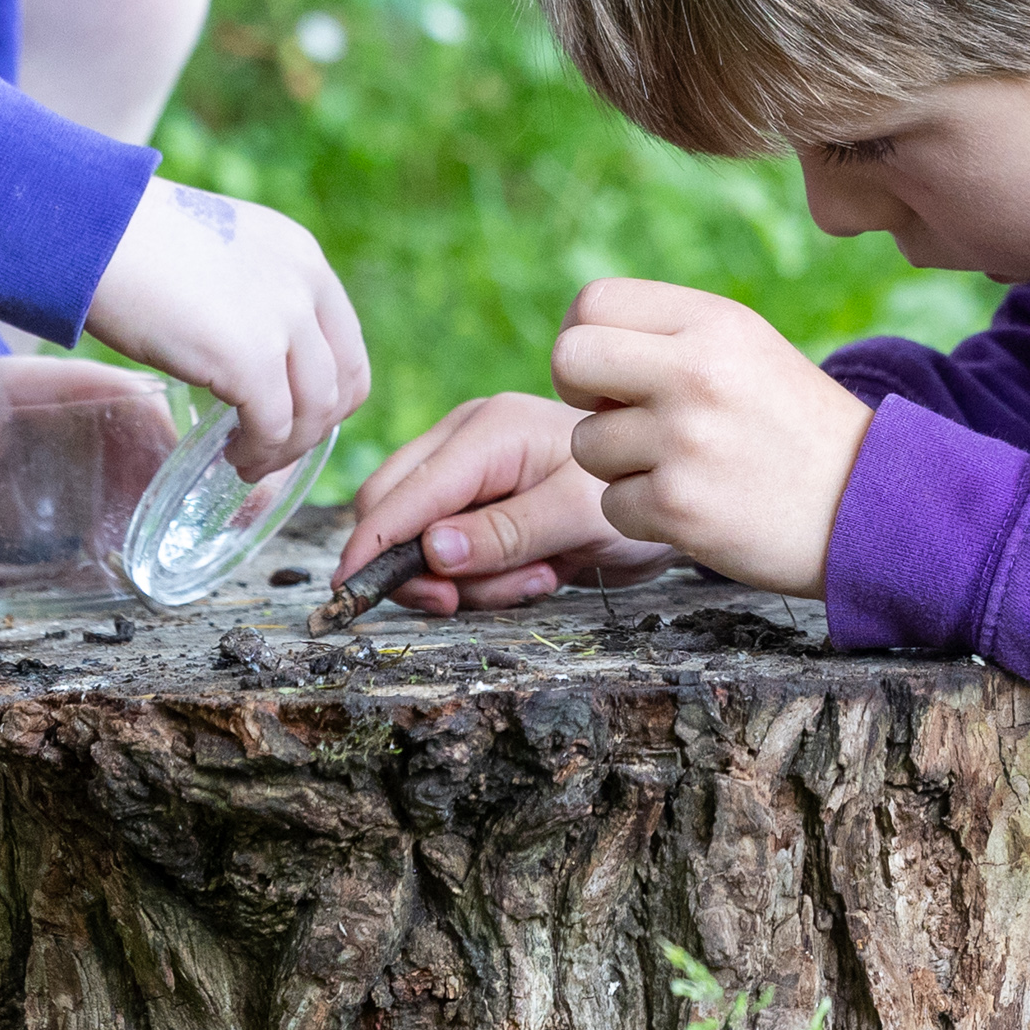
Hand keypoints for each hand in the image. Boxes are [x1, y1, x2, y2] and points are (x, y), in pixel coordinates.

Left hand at [0, 351, 161, 538]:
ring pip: (139, 452)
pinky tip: (139, 545)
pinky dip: (135, 505)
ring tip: (167, 539)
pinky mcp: (73, 466)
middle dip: (169, 464)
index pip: (116, 385)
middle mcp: (71, 405)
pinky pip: (119, 477)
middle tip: (180, 517)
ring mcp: (77, 436)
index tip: (178, 457)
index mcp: (41, 383)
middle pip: (143, 421)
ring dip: (158, 490)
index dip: (154, 415)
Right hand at [79, 174, 368, 477]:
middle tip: (274, 447)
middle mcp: (306, 286)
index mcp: (302, 258)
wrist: (94, 230)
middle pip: (343, 382)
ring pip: (315, 411)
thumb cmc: (132, 242)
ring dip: (286, 449)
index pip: (345, 343)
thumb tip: (250, 349)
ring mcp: (283, 321)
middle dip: (314, 427)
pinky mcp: (251, 359)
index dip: (326, 391)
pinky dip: (259, 453)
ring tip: (249, 460)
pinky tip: (233, 456)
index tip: (291, 414)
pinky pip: (273, 427)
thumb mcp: (220, 254)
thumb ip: (252, 292)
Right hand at [336, 393, 675, 612]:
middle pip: (391, 512)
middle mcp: (467, 442)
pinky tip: (537, 573)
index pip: (403, 491)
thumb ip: (505, 532)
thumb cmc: (637, 495)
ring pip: (417, 542)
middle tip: (473, 599)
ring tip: (538, 577)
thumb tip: (430, 550)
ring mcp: (471, 474)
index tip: (352, 595)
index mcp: (487, 430)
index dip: (373, 545)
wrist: (676, 497)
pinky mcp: (481, 506)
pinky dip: (482, 580)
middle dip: (424, 569)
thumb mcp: (578, 516)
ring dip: (468, 581)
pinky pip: (450, 556)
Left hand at [552, 279, 871, 597]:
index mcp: (714, 322)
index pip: (594, 300)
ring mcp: (685, 442)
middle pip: (569, 360)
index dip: (584, 337)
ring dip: (619, 466)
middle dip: (578, 395)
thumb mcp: (748, 350)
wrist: (873, 507)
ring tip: (680, 468)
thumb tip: (579, 341)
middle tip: (618, 416)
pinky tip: (694, 508)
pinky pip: (611, 506)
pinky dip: (643, 515)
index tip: (608, 372)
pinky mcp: (679, 508)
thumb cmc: (798, 429)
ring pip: (585, 445)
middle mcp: (696, 372)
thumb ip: (671, 336)